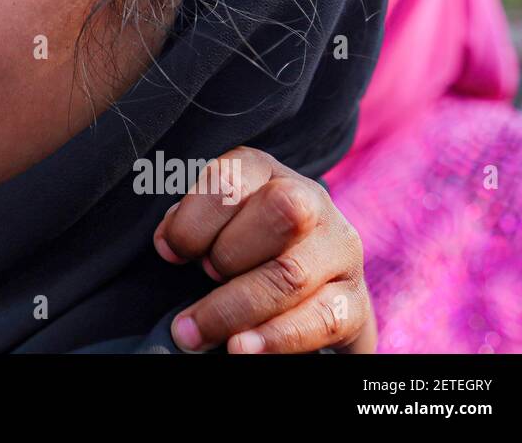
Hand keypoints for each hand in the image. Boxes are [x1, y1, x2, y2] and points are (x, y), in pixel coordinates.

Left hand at [153, 146, 374, 353]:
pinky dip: (273, 338)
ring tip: (193, 334)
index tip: (170, 253)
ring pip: (291, 275)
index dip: (193, 220)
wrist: (306, 278)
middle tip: (204, 276)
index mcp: (265, 172)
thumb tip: (169, 244)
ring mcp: (338, 249)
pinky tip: (239, 348)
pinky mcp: (352, 299)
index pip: (231, 179)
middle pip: (280, 213)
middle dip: (228, 253)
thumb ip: (190, 222)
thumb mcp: (214, 219)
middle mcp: (311, 201)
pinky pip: (319, 321)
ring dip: (232, 310)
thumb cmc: (240, 241)